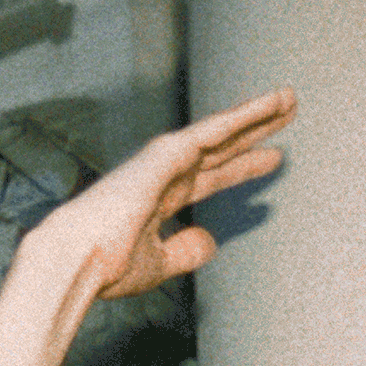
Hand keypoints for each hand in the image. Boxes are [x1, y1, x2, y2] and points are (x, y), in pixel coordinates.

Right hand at [32, 86, 297, 300]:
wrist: (77, 260)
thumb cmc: (105, 267)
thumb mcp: (158, 265)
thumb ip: (185, 252)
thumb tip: (210, 243)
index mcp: (160, 200)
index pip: (211, 177)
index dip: (242, 167)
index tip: (271, 159)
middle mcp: (164, 175)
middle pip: (222, 148)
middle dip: (255, 131)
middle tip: (288, 112)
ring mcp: (163, 162)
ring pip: (220, 132)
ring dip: (255, 114)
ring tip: (289, 99)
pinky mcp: (163, 155)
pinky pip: (210, 132)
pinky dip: (238, 119)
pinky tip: (264, 108)